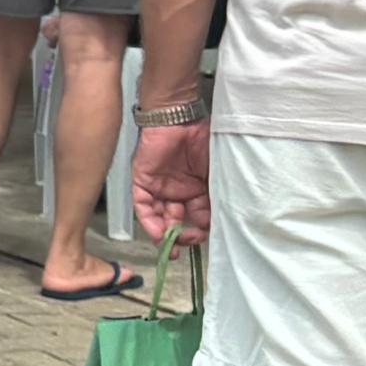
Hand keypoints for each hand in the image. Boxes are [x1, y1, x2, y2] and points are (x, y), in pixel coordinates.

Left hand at [132, 119, 211, 239]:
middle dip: (183, 236)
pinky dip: (150, 222)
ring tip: (172, 247)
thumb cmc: (203, 140)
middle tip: (187, 245)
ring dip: (165, 235)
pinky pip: (143, 206)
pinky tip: (159, 233)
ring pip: (160, 217)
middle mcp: (179, 191)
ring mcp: (160, 187)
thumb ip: (217, 196)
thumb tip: (222, 221)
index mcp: (199, 189)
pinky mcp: (143, 181)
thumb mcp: (217, 173)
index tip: (206, 237)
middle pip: (179, 221)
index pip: (199, 218)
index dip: (202, 230)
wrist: (180, 118)